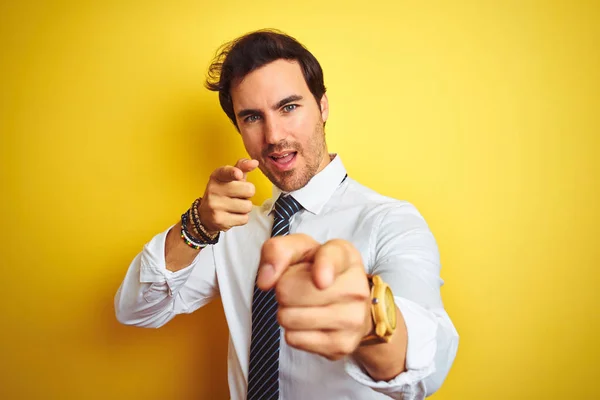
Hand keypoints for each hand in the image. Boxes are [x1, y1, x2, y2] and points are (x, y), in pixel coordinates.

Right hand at [198, 158, 257, 232]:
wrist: (205, 215)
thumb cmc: (222, 193)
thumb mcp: (229, 178)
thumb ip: (241, 168)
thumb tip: (255, 162)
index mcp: (217, 176)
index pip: (226, 172)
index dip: (234, 172)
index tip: (239, 174)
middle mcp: (213, 190)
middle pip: (248, 190)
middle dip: (248, 194)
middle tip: (238, 196)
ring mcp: (215, 206)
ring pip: (247, 206)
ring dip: (245, 207)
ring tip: (235, 206)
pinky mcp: (220, 220)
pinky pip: (244, 218)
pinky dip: (242, 218)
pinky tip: (232, 215)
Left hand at [257, 234, 372, 360]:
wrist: (349, 302)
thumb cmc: (317, 269)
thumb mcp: (299, 249)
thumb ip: (277, 251)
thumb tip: (265, 282)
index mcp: (345, 255)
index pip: (332, 260)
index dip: (324, 270)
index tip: (321, 281)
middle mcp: (356, 287)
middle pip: (289, 292)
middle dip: (283, 290)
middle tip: (298, 287)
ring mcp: (353, 319)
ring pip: (289, 318)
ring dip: (286, 311)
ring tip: (303, 304)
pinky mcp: (342, 344)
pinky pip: (294, 339)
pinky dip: (293, 331)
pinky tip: (309, 322)